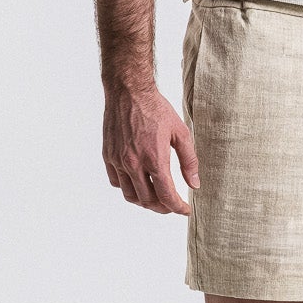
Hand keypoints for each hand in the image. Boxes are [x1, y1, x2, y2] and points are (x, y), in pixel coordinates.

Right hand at [103, 82, 199, 214]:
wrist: (128, 92)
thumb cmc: (156, 109)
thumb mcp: (180, 133)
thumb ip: (189, 161)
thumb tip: (194, 184)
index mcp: (154, 158)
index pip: (166, 195)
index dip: (177, 207)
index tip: (185, 210)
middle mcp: (134, 163)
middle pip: (147, 200)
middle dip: (163, 207)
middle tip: (172, 204)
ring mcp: (119, 161)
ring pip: (130, 195)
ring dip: (144, 201)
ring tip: (156, 198)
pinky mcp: (108, 156)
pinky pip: (116, 182)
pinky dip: (128, 188)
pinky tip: (138, 183)